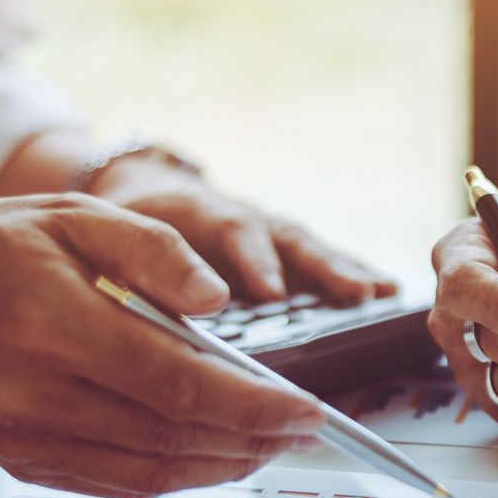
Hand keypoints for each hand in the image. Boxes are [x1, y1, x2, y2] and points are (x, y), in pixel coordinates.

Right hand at [0, 194, 327, 497]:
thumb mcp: (70, 215)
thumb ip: (151, 249)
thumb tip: (219, 300)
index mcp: (51, 322)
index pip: (175, 380)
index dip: (252, 404)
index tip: (309, 410)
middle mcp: (35, 391)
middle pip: (172, 433)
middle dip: (253, 438)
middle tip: (307, 429)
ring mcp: (27, 438)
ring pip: (151, 471)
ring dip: (225, 465)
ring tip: (274, 443)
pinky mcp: (25, 464)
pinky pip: (119, 484)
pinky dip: (178, 476)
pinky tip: (216, 455)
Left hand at [91, 157, 396, 304]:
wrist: (139, 193)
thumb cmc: (124, 222)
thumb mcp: (113, 234)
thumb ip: (141, 262)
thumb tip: (184, 304)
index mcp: (197, 213)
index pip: (229, 231)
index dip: (253, 260)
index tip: (271, 292)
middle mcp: (241, 221)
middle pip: (286, 239)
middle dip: (322, 267)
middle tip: (353, 293)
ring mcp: (265, 236)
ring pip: (309, 250)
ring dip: (345, 272)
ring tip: (381, 294)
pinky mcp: (279, 253)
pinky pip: (320, 264)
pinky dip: (352, 276)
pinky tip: (385, 295)